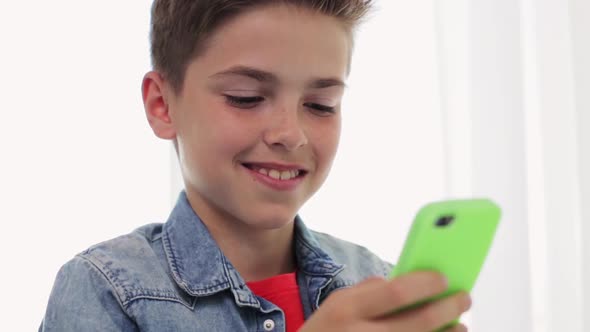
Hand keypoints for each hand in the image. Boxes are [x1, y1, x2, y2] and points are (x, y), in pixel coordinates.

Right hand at [299, 271, 470, 331]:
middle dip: (447, 309)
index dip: (425, 284)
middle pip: (417, 322)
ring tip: (460, 324)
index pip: (395, 292)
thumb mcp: (335, 305)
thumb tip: (405, 281)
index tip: (443, 278)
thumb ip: (367, 291)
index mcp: (346, 311)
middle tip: (464, 298)